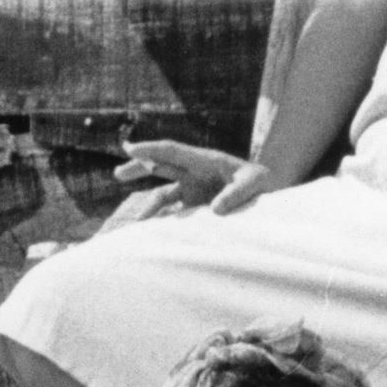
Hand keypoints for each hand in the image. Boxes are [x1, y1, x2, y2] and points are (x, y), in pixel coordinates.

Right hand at [114, 141, 277, 215]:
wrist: (268, 197)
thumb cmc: (264, 185)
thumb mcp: (256, 183)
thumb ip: (237, 193)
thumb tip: (215, 210)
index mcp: (204, 160)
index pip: (172, 151)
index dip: (150, 150)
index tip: (130, 150)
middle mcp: (193, 173)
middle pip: (159, 167)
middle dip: (138, 167)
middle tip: (118, 174)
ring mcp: (191, 191)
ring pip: (161, 195)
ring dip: (147, 207)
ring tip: (136, 226)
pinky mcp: (194, 209)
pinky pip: (171, 216)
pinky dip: (159, 224)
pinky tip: (149, 236)